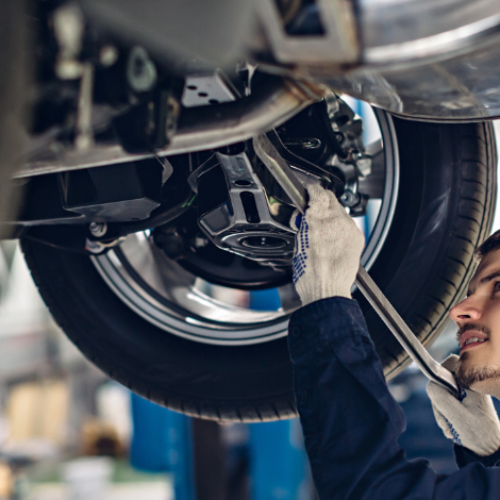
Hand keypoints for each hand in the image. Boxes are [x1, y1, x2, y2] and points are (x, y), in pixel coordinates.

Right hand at [290, 184, 364, 305]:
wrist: (327, 291)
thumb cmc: (310, 274)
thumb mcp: (298, 243)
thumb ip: (304, 224)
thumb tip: (305, 217)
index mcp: (317, 219)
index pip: (317, 191)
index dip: (311, 190)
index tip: (308, 191)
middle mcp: (336, 220)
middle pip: (330, 198)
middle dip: (321, 201)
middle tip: (312, 211)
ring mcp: (349, 228)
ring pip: (340, 211)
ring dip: (330, 215)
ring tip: (321, 230)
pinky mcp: (357, 237)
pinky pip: (348, 224)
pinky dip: (340, 227)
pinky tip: (332, 239)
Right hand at [426, 354, 499, 455]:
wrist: (489, 450)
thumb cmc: (478, 434)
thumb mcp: (456, 415)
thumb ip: (440, 396)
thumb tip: (430, 384)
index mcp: (472, 383)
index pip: (450, 363)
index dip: (439, 375)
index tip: (440, 394)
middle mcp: (469, 385)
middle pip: (442, 380)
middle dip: (439, 401)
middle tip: (446, 419)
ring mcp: (466, 393)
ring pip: (442, 392)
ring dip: (441, 411)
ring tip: (450, 427)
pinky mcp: (464, 401)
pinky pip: (446, 401)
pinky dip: (445, 414)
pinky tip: (452, 426)